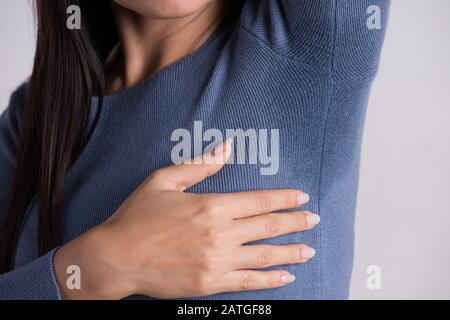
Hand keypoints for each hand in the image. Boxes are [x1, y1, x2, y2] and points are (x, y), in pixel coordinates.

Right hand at [54, 140, 318, 298]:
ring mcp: (217, 262)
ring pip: (264, 256)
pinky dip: (270, 279)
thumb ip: (200, 165)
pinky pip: (248, 282)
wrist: (116, 257)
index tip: (302, 197)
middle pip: (268, 227)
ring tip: (309, 250)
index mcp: (211, 206)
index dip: (284, 199)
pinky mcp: (210, 284)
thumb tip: (226, 148)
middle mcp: (219, 234)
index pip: (259, 201)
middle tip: (314, 219)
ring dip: (290, 252)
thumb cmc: (137, 217)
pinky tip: (286, 276)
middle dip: (295, 222)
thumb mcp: (164, 180)